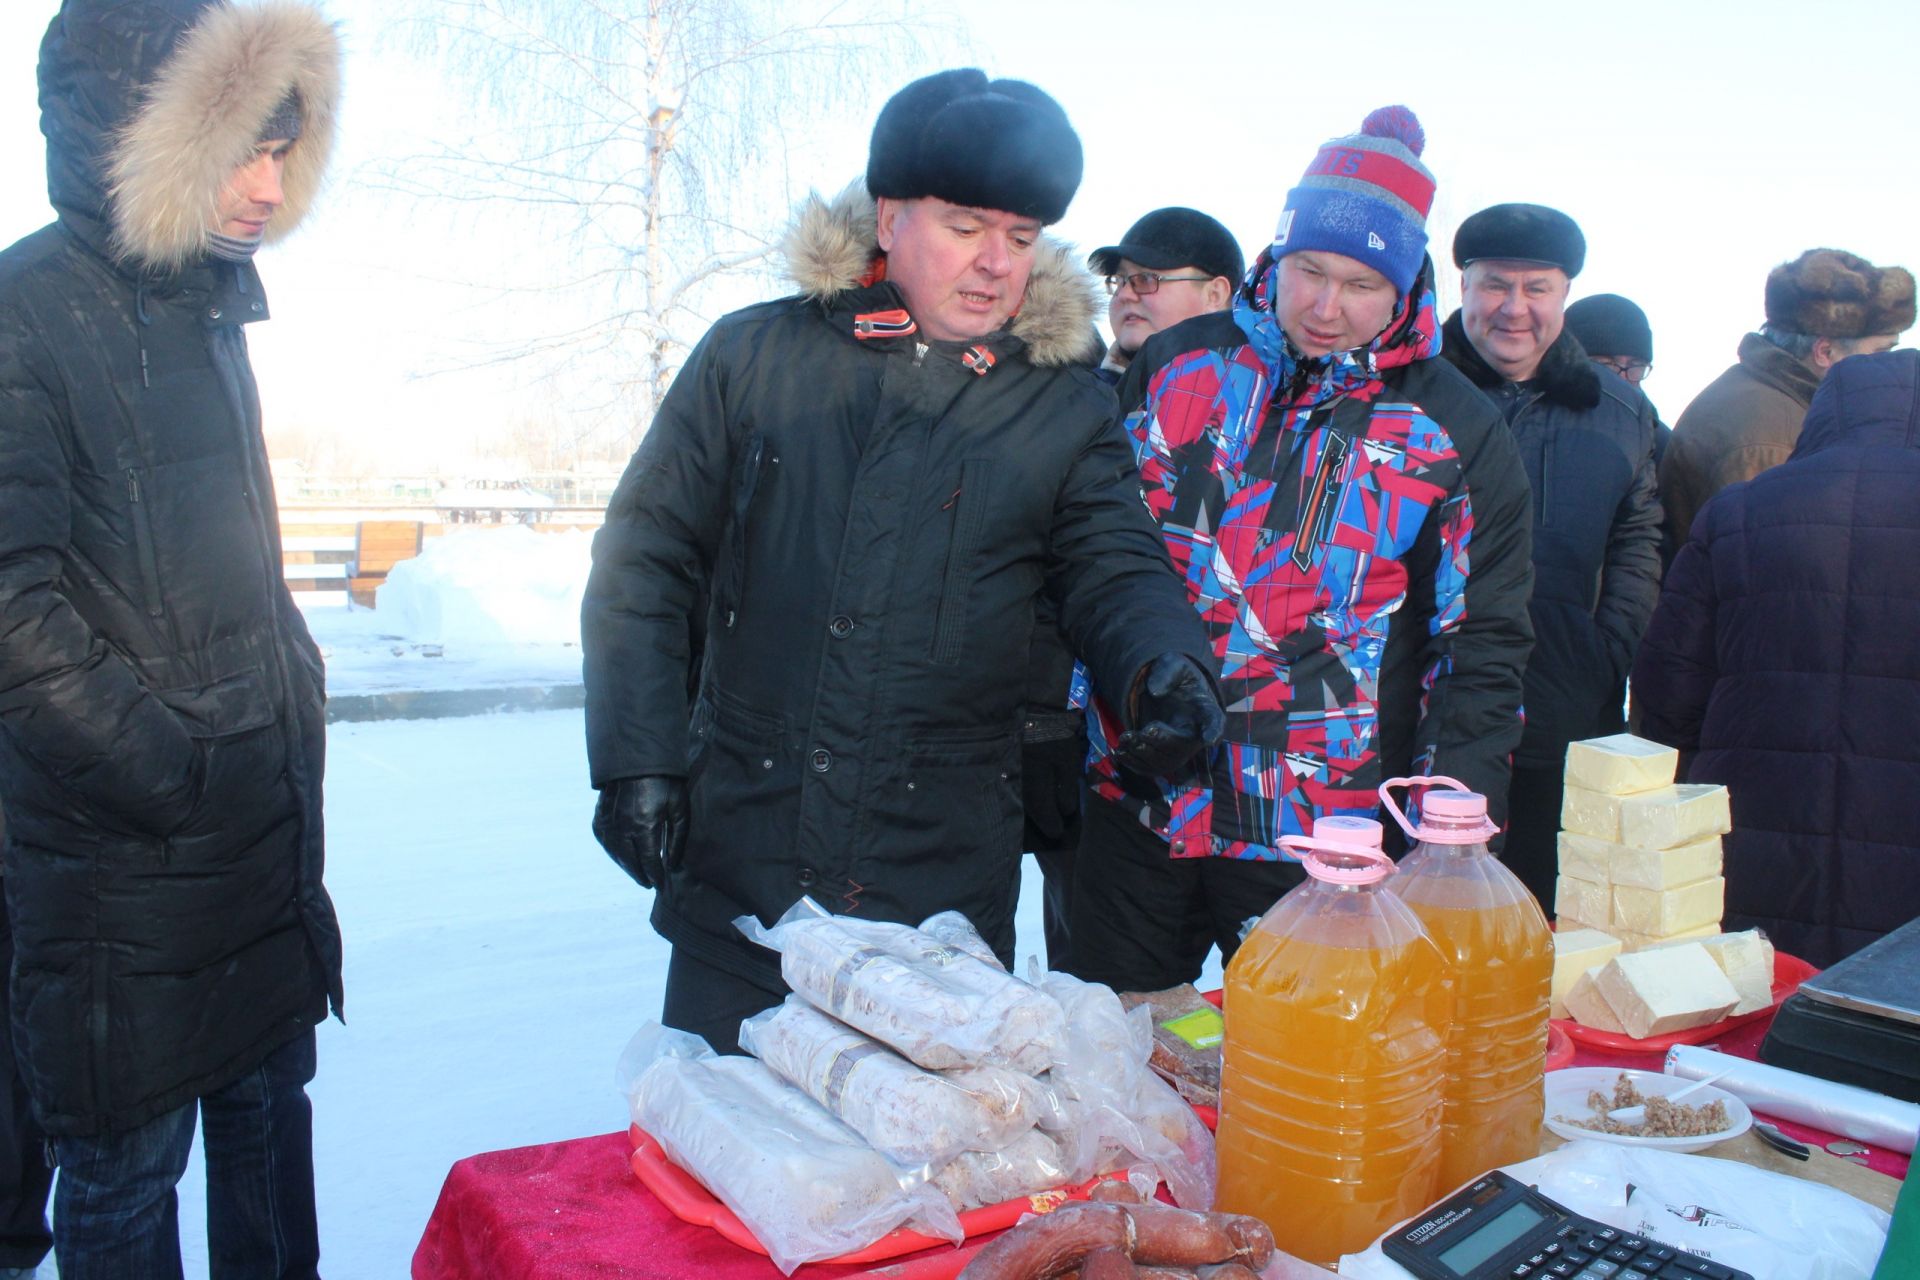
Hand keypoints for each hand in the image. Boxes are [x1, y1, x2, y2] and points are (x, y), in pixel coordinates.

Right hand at [592, 775, 688, 888]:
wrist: (637, 758)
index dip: (655, 876)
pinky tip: (621, 855)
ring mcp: (608, 822)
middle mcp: (623, 828)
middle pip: (630, 862)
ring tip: (637, 873)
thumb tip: (673, 864)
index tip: (660, 885)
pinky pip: (605, 841)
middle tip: (648, 883)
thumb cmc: (665, 782)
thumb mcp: (679, 808)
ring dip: (626, 866)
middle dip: (640, 875)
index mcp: (644, 826)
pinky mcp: (600, 816)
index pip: (649, 861)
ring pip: (615, 854)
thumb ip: (677, 839)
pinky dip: (613, 852)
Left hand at [1116, 653, 1223, 781]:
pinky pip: (1150, 769)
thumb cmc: (1174, 678)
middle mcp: (1195, 735)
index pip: (1214, 721)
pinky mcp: (1161, 759)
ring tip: (1125, 738)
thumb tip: (1154, 691)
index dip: (1213, 731)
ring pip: (1165, 762)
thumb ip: (1166, 672)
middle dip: (1162, 741)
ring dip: (1143, 753)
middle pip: (1183, 746)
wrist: (1163, 694)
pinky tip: (1120, 751)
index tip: (1209, 739)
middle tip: (1143, 730)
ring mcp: (1178, 750)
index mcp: (1205, 710)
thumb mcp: (1172, 664)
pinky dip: (1134, 763)